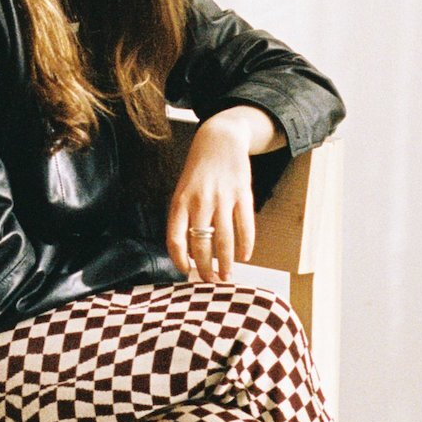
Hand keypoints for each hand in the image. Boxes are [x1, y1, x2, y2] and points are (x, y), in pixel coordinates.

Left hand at [166, 107, 282, 280]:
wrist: (219, 140)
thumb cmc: (198, 172)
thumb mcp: (182, 191)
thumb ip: (183, 219)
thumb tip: (189, 254)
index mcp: (180, 202)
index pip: (176, 239)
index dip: (180, 260)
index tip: (186, 273)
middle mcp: (200, 201)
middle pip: (201, 244)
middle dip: (206, 268)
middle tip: (210, 282)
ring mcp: (222, 198)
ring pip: (224, 240)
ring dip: (226, 263)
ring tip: (228, 276)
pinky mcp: (242, 194)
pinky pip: (245, 226)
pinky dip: (246, 245)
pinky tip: (245, 256)